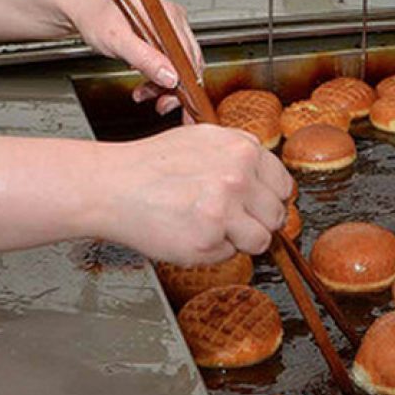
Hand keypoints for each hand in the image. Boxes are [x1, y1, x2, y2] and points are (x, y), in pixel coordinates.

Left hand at [70, 0, 203, 116]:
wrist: (84, 11)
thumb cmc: (96, 16)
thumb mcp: (118, 40)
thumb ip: (145, 58)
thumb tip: (171, 77)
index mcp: (169, 18)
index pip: (189, 57)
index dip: (186, 83)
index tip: (179, 102)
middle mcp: (175, 23)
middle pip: (188, 64)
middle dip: (174, 88)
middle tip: (161, 105)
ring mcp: (171, 31)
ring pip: (180, 67)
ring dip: (164, 86)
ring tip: (144, 94)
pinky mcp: (163, 40)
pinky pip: (170, 64)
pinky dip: (159, 79)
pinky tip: (146, 84)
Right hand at [97, 125, 292, 264]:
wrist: (111, 186)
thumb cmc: (152, 165)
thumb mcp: (204, 140)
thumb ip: (240, 157)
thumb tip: (269, 181)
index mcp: (243, 149)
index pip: (284, 185)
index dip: (269, 199)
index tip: (255, 206)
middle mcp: (239, 176)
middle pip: (277, 215)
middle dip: (257, 222)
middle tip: (228, 219)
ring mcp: (225, 208)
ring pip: (261, 239)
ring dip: (239, 240)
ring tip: (209, 226)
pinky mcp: (209, 238)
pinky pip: (230, 254)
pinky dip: (213, 251)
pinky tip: (190, 232)